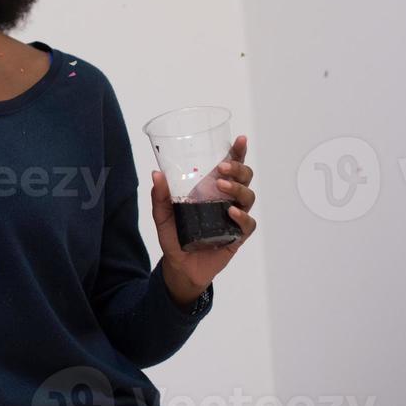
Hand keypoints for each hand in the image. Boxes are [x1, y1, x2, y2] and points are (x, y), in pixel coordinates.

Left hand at [150, 135, 256, 306]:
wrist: (178, 266)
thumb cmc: (174, 236)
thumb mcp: (162, 215)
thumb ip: (160, 196)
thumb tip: (156, 174)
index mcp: (212, 190)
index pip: (230, 168)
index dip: (238, 153)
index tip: (240, 140)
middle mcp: (227, 199)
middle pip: (245, 177)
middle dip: (238, 168)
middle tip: (222, 168)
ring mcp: (233, 217)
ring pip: (248, 196)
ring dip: (237, 188)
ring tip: (221, 186)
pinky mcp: (237, 236)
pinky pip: (248, 224)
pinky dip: (242, 216)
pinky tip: (231, 212)